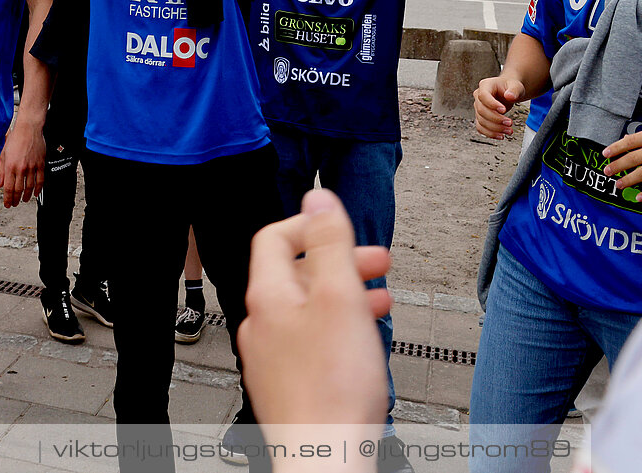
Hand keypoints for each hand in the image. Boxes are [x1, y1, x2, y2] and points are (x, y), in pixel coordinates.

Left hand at [0, 115, 44, 206]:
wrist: (29, 128)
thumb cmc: (15, 138)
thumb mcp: (3, 154)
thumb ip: (1, 170)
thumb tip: (0, 183)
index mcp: (10, 166)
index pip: (8, 188)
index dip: (8, 198)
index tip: (7, 204)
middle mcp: (21, 168)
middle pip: (18, 189)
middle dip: (15, 199)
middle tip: (14, 204)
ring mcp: (32, 167)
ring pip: (30, 187)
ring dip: (26, 196)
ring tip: (24, 200)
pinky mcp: (40, 164)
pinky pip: (40, 180)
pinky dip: (38, 189)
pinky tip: (36, 193)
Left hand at [238, 188, 390, 430]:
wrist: (325, 457)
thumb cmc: (332, 388)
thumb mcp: (340, 296)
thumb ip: (330, 242)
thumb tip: (317, 196)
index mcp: (267, 296)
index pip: (276, 238)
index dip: (312, 225)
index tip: (344, 228)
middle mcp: (261, 324)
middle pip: (297, 274)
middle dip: (340, 262)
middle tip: (377, 264)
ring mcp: (272, 357)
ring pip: (308, 310)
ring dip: (345, 296)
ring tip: (379, 301)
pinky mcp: (289, 384)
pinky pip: (311, 342)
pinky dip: (338, 330)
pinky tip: (364, 343)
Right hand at [474, 74, 526, 138]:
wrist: (508, 92)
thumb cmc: (510, 87)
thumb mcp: (516, 86)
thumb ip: (514, 90)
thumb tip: (510, 96)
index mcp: (485, 85)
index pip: (483, 95)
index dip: (492, 104)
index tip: (503, 110)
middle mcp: (479, 96)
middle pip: (481, 110)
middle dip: (496, 119)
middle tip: (509, 123)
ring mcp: (478, 107)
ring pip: (481, 121)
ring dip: (495, 129)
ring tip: (509, 131)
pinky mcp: (481, 117)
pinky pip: (481, 128)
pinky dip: (490, 134)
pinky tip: (501, 136)